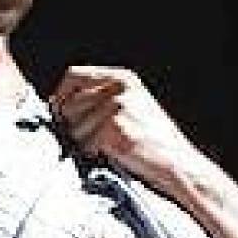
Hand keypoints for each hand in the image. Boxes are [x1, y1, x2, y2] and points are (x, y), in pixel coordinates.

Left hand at [49, 65, 200, 188]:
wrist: (179, 163)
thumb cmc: (154, 140)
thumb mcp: (133, 104)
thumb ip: (101, 96)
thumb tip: (58, 103)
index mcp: (123, 77)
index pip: (74, 75)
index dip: (61, 95)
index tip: (58, 112)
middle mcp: (118, 89)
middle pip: (70, 103)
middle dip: (72, 124)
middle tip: (91, 137)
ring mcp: (116, 108)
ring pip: (74, 127)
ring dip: (84, 142)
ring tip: (108, 146)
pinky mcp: (114, 130)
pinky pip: (85, 144)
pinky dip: (93, 154)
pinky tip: (113, 154)